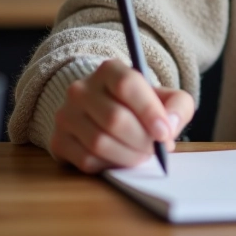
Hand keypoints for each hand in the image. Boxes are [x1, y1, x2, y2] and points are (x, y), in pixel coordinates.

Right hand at [49, 59, 194, 173]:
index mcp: (110, 70)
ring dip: (128, 156)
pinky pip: (86, 160)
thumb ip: (177, 107)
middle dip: (142, 140)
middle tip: (155, 150)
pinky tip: (121, 159)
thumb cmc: (141, 106)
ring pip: (99, 142)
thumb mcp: (166, 97)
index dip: (149, 111)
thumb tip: (169, 126)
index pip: (127, 85)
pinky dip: (110, 165)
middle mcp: (81, 89)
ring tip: (142, 155)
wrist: (106, 112)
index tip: (164, 133)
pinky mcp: (58, 141)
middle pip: (114, 118)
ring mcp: (66, 115)